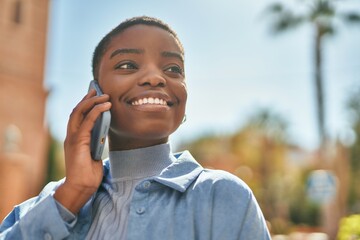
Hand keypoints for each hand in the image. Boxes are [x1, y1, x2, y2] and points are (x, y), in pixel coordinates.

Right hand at [54, 89, 110, 213]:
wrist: (81, 188)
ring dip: (92, 102)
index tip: (95, 95)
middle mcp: (71, 136)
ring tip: (104, 96)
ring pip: (80, 113)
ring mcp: (72, 138)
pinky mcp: (78, 142)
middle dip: (88, 98)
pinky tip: (105, 106)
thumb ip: (97, 142)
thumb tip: (105, 133)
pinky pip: (87, 122)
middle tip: (98, 90)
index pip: (78, 116)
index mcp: (75, 138)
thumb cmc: (88, 174)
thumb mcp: (95, 154)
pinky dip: (96, 112)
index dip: (86, 104)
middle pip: (77, 111)